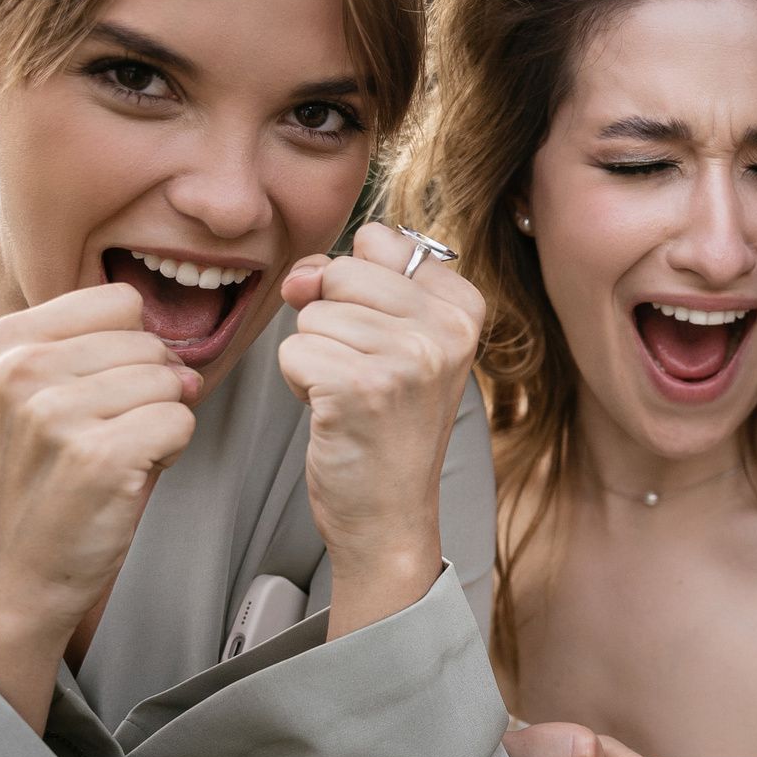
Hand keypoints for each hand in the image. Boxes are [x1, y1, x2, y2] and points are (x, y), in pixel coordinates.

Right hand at [0, 283, 201, 729]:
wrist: (16, 569)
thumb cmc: (45, 480)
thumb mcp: (44, 394)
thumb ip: (100, 350)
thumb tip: (182, 359)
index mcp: (8, 340)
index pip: (121, 301)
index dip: (132, 348)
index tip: (101, 392)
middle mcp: (23, 369)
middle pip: (149, 342)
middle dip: (149, 389)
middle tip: (107, 435)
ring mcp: (55, 412)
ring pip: (168, 382)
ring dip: (159, 421)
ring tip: (113, 456)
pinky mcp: (96, 456)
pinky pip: (179, 422)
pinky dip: (170, 450)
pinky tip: (127, 476)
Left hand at [277, 222, 485, 634]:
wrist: (389, 516)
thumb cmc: (388, 428)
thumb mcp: (397, 340)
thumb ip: (353, 282)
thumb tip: (300, 274)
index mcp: (463, 306)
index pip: (378, 240)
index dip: (356, 286)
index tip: (382, 337)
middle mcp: (445, 328)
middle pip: (340, 272)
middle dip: (330, 321)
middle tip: (362, 373)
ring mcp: (407, 358)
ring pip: (312, 315)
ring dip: (314, 358)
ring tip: (350, 397)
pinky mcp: (360, 387)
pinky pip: (293, 351)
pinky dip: (298, 385)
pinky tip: (333, 414)